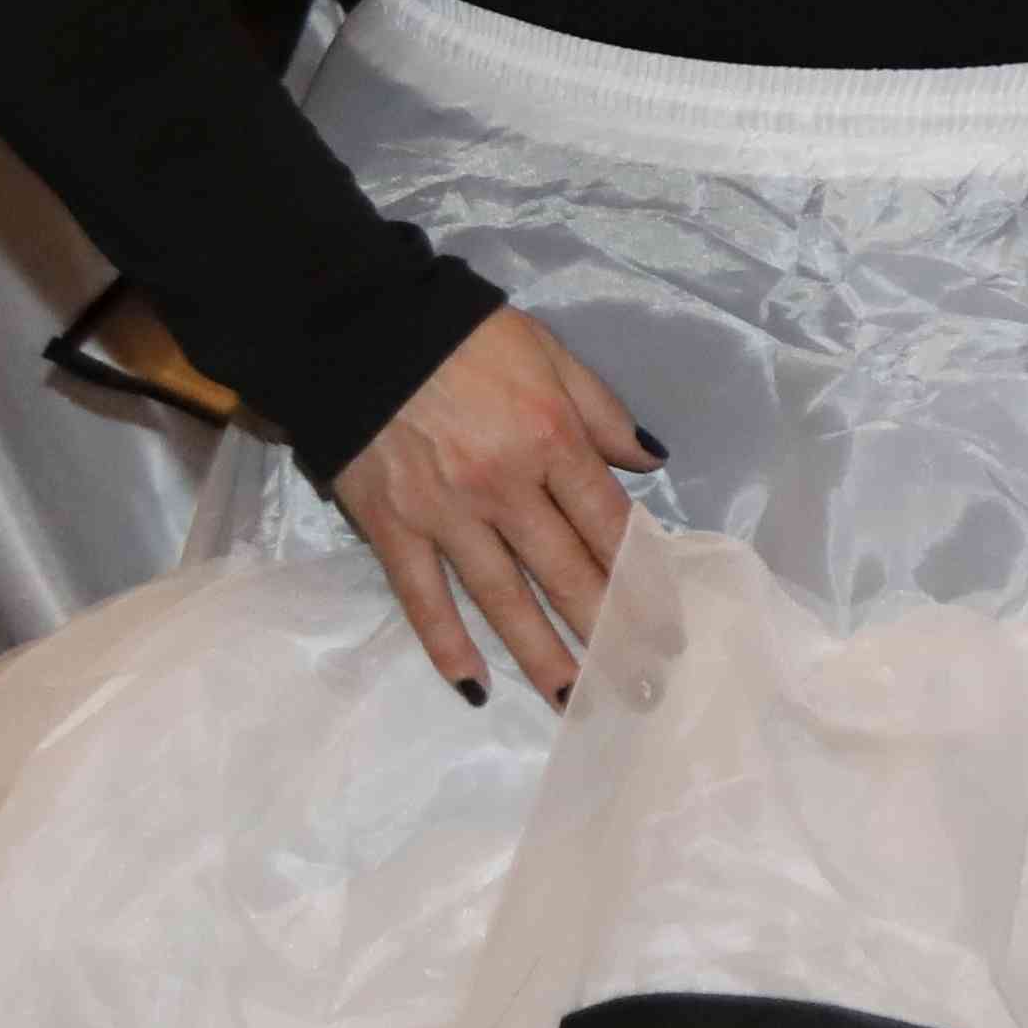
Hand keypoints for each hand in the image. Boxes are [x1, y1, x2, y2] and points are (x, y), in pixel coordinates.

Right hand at [329, 303, 663, 704]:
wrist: (359, 325)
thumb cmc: (464, 335)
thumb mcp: (549, 352)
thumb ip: (601, 411)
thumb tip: (652, 462)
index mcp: (551, 439)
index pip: (610, 526)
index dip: (644, 581)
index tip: (668, 629)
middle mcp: (505, 486)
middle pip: (567, 574)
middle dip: (610, 634)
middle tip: (640, 686)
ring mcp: (445, 513)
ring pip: (503, 600)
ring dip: (543, 657)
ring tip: (577, 702)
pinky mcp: (392, 527)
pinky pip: (424, 598)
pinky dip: (447, 645)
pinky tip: (475, 686)